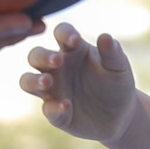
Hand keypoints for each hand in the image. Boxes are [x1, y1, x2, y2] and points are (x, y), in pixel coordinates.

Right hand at [20, 22, 141, 144]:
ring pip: (28, 81)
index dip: (64, 33)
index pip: (61, 33)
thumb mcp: (119, 67)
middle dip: (42, 56)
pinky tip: (67, 106)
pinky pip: (47, 109)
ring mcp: (53, 90)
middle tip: (57, 60)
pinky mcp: (55, 112)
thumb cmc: (117, 84)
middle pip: (36, 55)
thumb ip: (112, 52)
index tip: (75, 40)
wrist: (122, 115)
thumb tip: (105, 36)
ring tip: (48, 82)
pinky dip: (53, 107)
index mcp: (73, 50)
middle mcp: (57, 68)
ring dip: (33, 80)